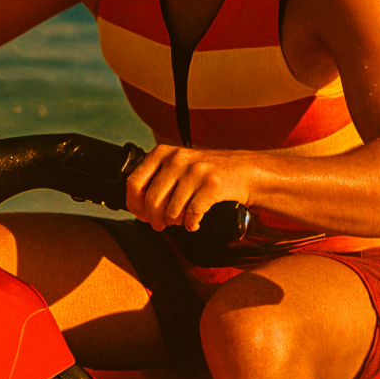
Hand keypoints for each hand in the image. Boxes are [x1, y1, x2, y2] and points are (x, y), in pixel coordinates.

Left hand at [125, 145, 254, 230]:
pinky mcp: (212, 185)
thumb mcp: (178, 165)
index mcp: (163, 153)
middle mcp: (177, 159)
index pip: (134, 182)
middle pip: (151, 200)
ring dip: (175, 222)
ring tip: (182, 220)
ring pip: (171, 211)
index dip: (135, 204)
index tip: (142, 215)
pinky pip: (192, 215)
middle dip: (154, 219)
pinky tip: (195, 223)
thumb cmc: (207, 173)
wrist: (244, 171)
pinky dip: (191, 224)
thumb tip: (137, 205)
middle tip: (161, 225)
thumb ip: (157, 178)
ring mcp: (195, 171)